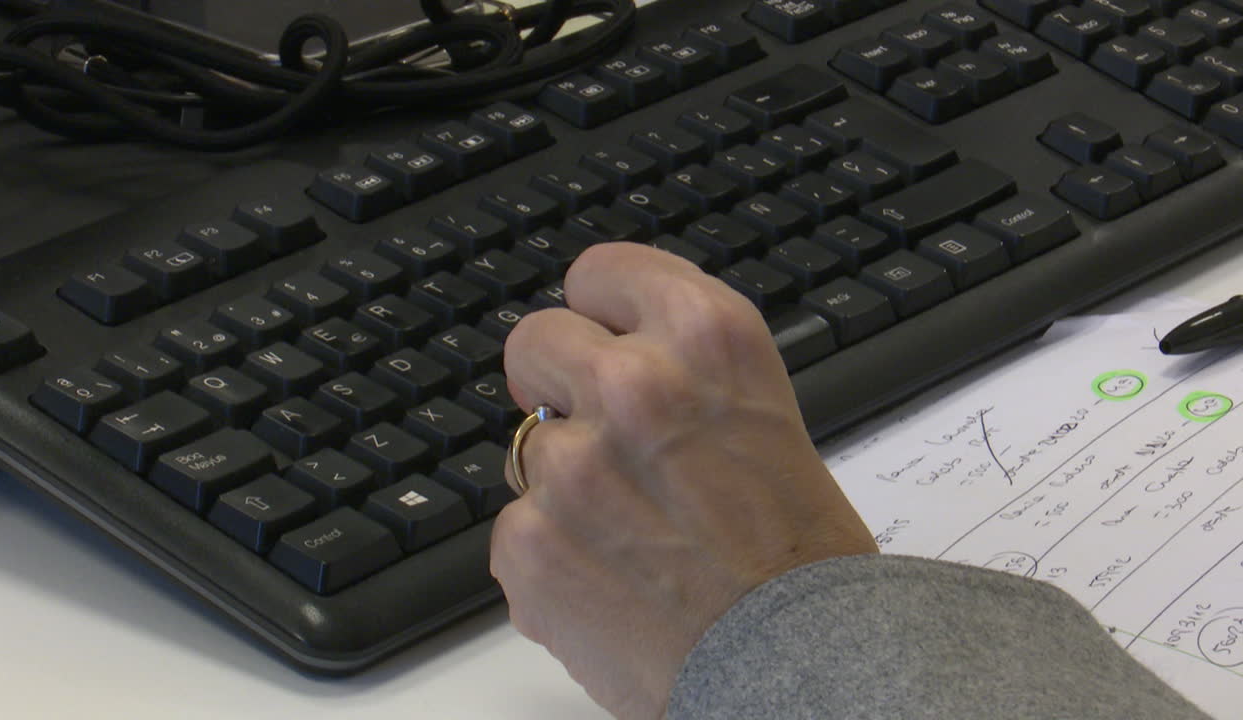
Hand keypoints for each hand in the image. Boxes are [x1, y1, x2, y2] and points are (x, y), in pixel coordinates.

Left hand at [491, 242, 877, 718]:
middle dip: (557, 382)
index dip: (598, 312)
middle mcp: (635, 382)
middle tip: (596, 432)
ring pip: (526, 446)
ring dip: (562, 481)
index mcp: (707, 336)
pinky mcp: (530, 539)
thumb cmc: (800, 556)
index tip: (599, 334)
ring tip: (631, 532)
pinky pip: (516, 525)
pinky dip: (551, 554)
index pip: (600, 272)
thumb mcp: (762, 413)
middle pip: (536, 340)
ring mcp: (573, 462)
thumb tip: (601, 355)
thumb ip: (683, 369)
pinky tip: (611, 580)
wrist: (801, 667)